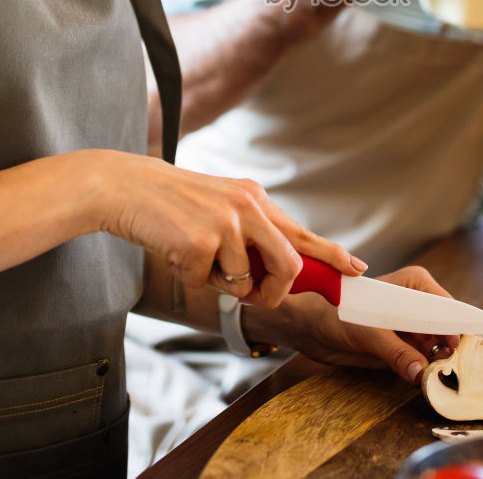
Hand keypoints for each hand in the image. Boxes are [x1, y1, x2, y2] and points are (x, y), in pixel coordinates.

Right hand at [85, 151, 363, 306]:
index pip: (302, 232)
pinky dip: (189, 278)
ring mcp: (225, 224)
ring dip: (218, 282)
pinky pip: (204, 283)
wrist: (126, 187)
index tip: (356, 269)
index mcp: (254, 198)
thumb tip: (279, 274)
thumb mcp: (221, 208)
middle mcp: (247, 207)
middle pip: (287, 267)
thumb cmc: (171, 204)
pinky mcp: (200, 242)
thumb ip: (251, 234)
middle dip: (274, 293)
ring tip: (192, 252)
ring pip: (242, 282)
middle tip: (253, 295)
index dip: (331, 255)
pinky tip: (173, 249)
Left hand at [244, 265, 461, 382]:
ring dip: (442, 363)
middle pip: (448, 328)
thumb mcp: (368, 332)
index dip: (460, 330)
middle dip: (454, 350)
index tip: (469, 352)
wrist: (311, 327)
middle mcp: (419, 303)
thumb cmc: (336, 315)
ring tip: (445, 379)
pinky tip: (430, 380)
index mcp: (416, 285)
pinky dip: (429, 370)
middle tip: (459, 372)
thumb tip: (420, 372)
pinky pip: (424, 358)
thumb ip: (395, 351)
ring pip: (439, 346)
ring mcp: (413, 325)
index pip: (449, 308)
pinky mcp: (405, 344)